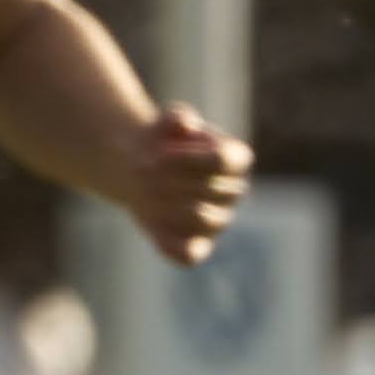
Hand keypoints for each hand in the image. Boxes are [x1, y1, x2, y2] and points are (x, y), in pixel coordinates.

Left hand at [127, 102, 252, 264]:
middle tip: (138, 169)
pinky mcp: (197, 244)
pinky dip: (170, 245)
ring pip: (200, 219)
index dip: (186, 159)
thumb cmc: (161, 142)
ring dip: (165, 204)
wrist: (141, 167)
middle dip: (166, 179)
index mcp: (235, 158)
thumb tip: (185, 124)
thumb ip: (176, 119)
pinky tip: (151, 223)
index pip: (221, 162)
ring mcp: (218, 220)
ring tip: (142, 190)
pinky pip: (189, 255)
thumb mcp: (165, 123)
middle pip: (206, 189)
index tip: (156, 154)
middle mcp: (234, 192)